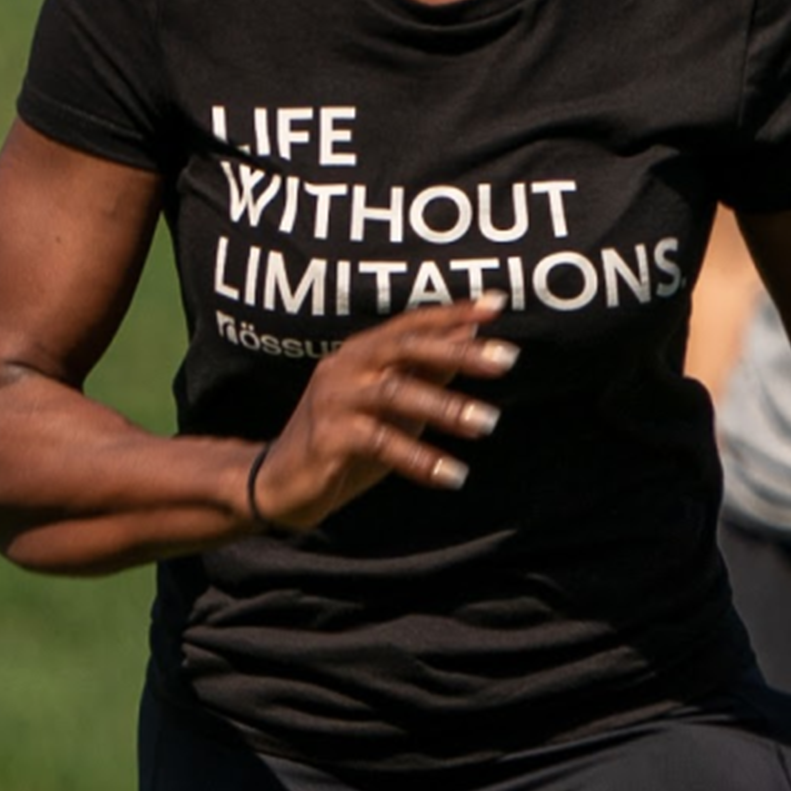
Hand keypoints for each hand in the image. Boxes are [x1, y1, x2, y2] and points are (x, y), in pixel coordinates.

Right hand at [249, 298, 518, 530]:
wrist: (282, 485)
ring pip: (396, 393)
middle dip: (459, 352)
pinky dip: (419, 459)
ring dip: (446, 408)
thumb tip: (472, 336)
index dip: (453, 313)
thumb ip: (427, 372)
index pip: (412, 324)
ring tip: (488, 423)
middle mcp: (346, 367)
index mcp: (362, 353)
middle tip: (508, 360)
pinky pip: (380, 443)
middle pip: (406, 347)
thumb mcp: (393, 405)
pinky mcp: (327, 438)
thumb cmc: (345, 441)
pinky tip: (452, 476)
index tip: (497, 305)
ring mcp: (333, 400)